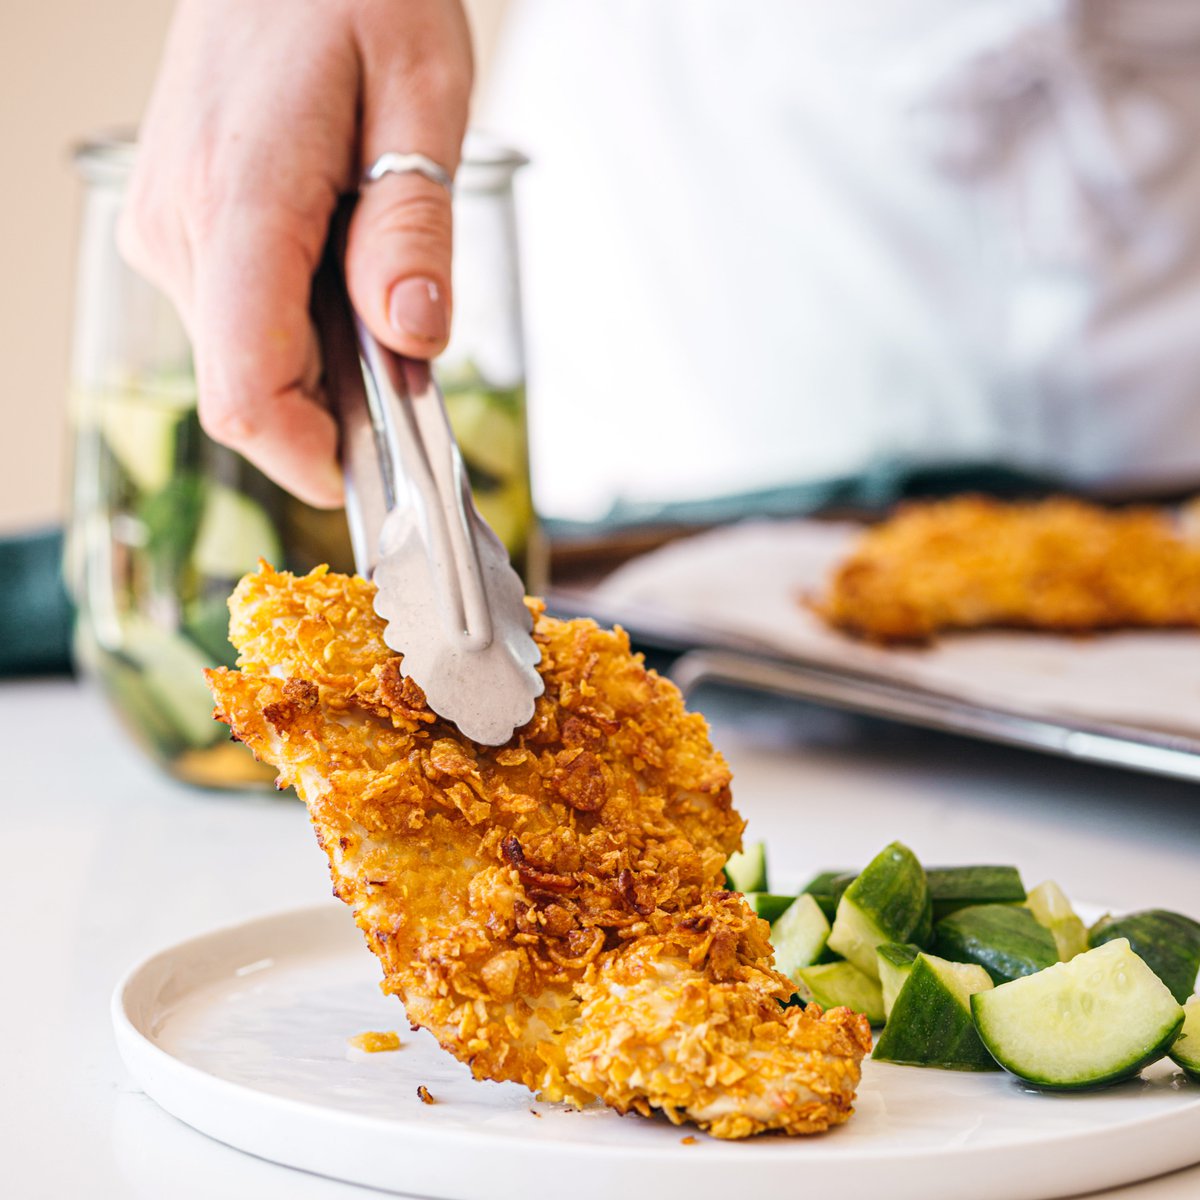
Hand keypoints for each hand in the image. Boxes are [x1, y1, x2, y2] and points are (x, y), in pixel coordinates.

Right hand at [119, 0, 472, 506]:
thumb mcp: (421, 93)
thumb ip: (413, 224)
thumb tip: (413, 338)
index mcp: (241, 201)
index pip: (246, 389)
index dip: (309, 456)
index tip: (374, 472)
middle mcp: (180, 229)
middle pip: (248, 388)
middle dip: (334, 407)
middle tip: (407, 353)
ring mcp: (166, 231)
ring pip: (241, 360)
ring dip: (317, 362)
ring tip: (373, 275)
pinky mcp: (174, 229)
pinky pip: (235, 320)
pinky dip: (293, 327)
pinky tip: (336, 263)